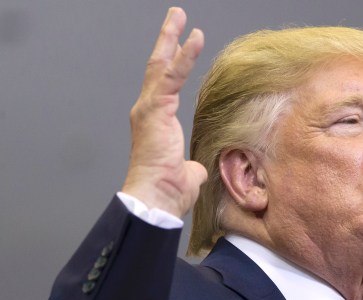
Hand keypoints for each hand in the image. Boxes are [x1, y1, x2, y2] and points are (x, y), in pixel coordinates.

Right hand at [121, 7, 207, 217]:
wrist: (156, 198)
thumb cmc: (168, 191)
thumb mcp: (187, 175)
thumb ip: (191, 166)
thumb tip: (195, 169)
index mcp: (155, 122)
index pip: (165, 84)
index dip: (174, 63)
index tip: (182, 44)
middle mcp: (147, 111)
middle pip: (158, 67)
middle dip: (167, 40)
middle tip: (176, 17)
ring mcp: (149, 108)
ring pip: (161, 65)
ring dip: (171, 38)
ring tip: (180, 15)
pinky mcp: (155, 109)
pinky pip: (172, 77)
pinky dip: (183, 56)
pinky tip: (193, 38)